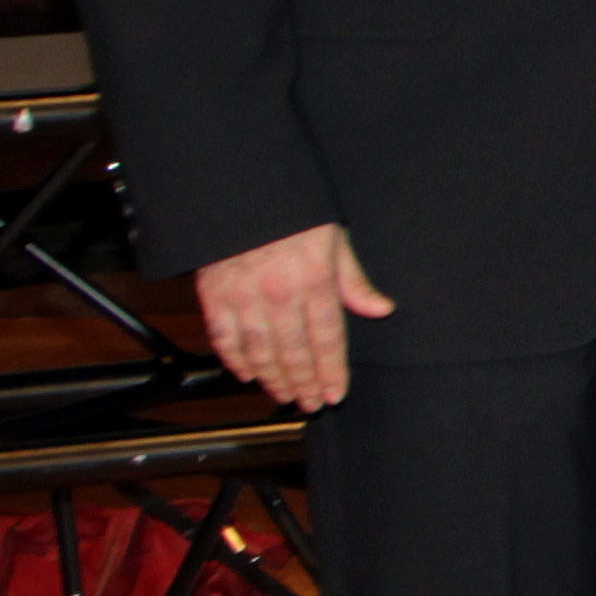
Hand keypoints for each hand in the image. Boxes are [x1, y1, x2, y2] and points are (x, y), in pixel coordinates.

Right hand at [193, 222, 393, 412]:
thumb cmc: (294, 214)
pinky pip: (224, 336)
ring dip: (273, 378)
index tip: (335, 393)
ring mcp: (243, 296)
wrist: (241, 191)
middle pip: (294, 352)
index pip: (327, 338)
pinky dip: (235, 359)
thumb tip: (382, 309)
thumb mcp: (334, 240)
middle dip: (305, 383)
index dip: (332, 371)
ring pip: (260, 350)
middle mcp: (279, 293)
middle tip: (311, 405)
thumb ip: (354, 281)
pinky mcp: (213, 294)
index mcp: (314, 280)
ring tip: (285, 396)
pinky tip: (247, 374)